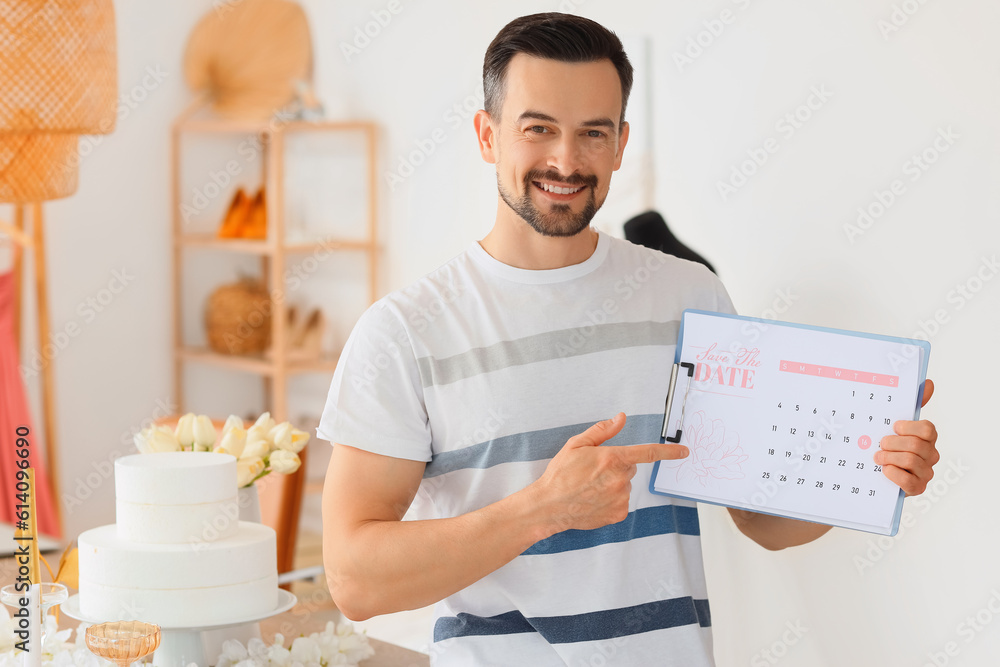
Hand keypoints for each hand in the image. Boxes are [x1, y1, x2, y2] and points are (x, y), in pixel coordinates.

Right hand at [529, 412, 689, 532]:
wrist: (549, 506)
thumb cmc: (560, 474)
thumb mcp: (576, 445)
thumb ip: (602, 430)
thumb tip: (621, 418)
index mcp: (612, 458)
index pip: (648, 453)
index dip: (669, 452)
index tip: (684, 451)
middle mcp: (620, 479)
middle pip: (630, 468)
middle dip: (617, 466)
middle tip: (593, 471)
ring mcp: (620, 498)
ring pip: (625, 485)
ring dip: (613, 484)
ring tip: (589, 487)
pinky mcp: (618, 513)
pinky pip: (621, 501)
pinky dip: (610, 500)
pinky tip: (593, 499)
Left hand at [876, 379, 938, 494]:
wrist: (874, 473)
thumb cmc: (888, 445)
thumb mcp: (894, 425)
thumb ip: (912, 404)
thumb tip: (928, 383)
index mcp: (927, 438)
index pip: (928, 429)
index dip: (908, 427)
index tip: (894, 427)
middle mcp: (930, 455)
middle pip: (916, 445)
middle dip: (892, 443)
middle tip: (880, 444)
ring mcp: (925, 472)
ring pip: (910, 460)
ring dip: (889, 457)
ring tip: (877, 457)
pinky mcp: (917, 488)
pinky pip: (907, 480)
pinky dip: (892, 473)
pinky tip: (884, 470)